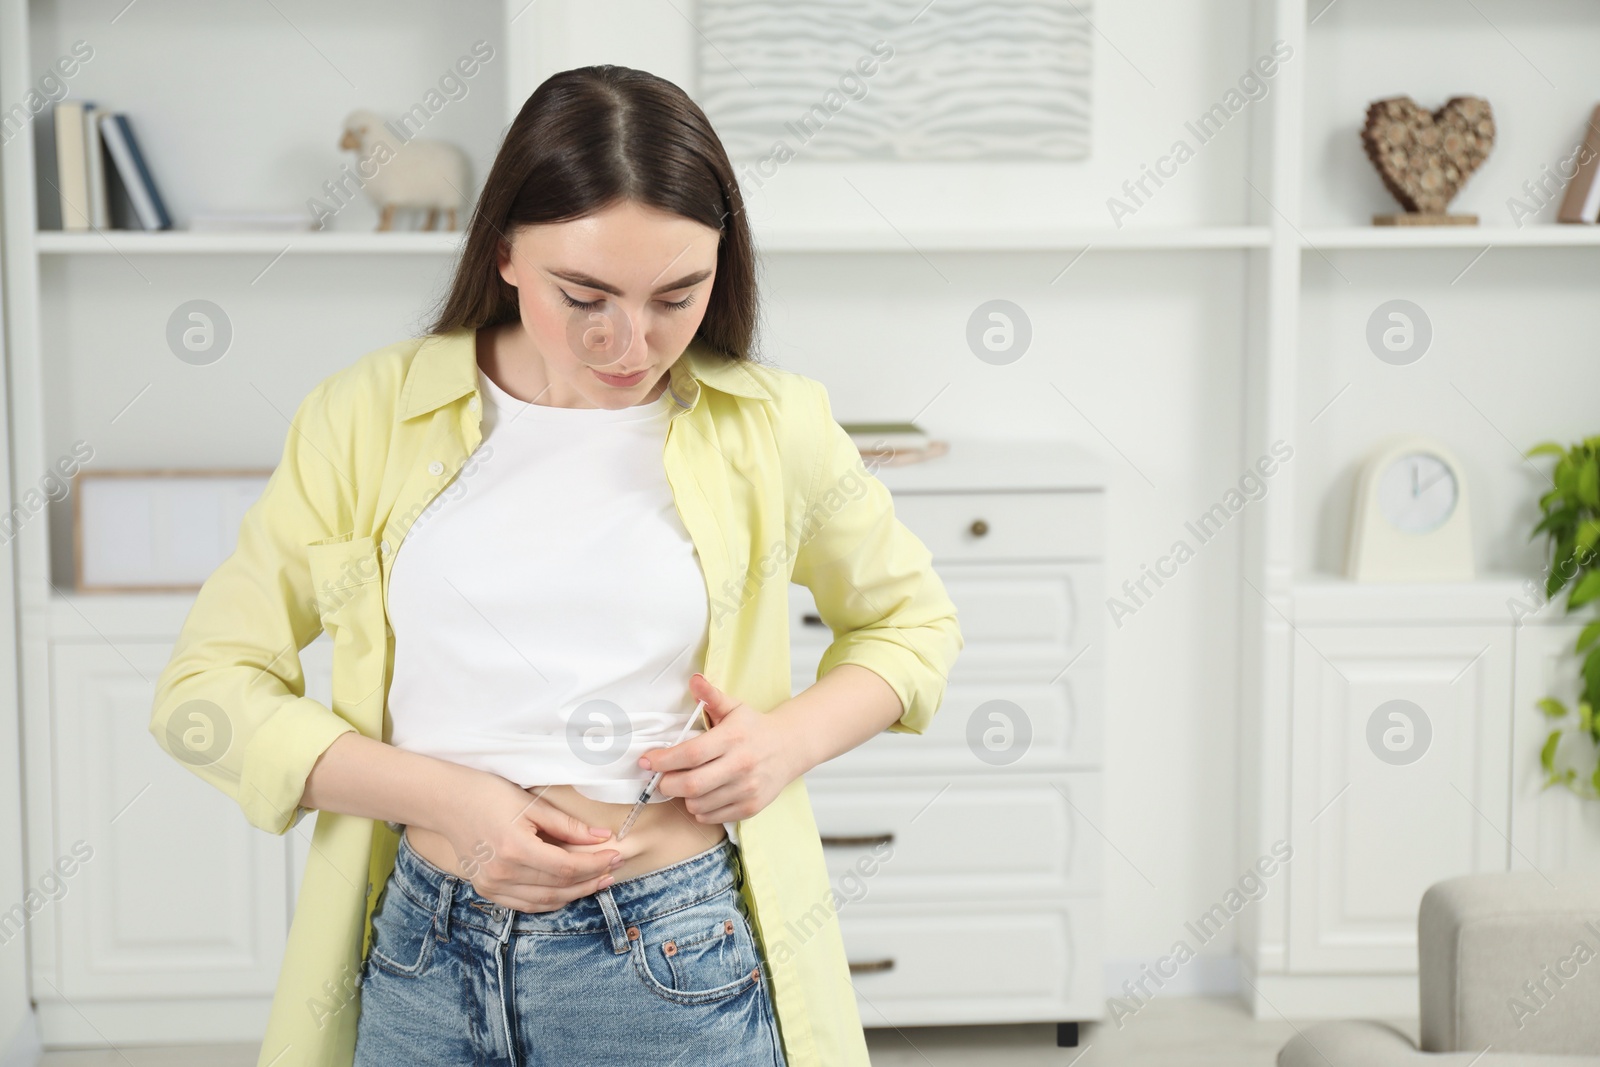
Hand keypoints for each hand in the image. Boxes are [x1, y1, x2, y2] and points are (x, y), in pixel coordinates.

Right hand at [437, 773, 624, 912]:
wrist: (447, 803)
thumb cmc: (489, 795)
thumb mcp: (533, 805)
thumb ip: (569, 826)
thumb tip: (603, 837)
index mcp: (515, 849)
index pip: (567, 867)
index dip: (595, 864)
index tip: (616, 855)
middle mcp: (502, 874)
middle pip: (559, 887)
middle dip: (591, 879)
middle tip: (613, 868)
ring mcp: (492, 886)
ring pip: (545, 900)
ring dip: (575, 893)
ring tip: (597, 880)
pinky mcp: (487, 891)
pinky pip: (526, 904)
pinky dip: (551, 900)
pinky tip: (569, 890)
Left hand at [641, 673, 799, 824]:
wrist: (790, 747)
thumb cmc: (755, 728)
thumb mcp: (734, 707)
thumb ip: (711, 696)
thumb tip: (694, 680)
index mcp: (732, 738)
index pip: (691, 754)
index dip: (664, 760)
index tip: (647, 761)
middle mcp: (741, 765)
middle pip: (691, 784)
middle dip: (667, 784)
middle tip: (662, 778)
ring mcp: (747, 788)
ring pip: (699, 804)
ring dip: (684, 797)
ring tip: (686, 784)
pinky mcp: (750, 807)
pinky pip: (712, 816)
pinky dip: (700, 809)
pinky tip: (704, 795)